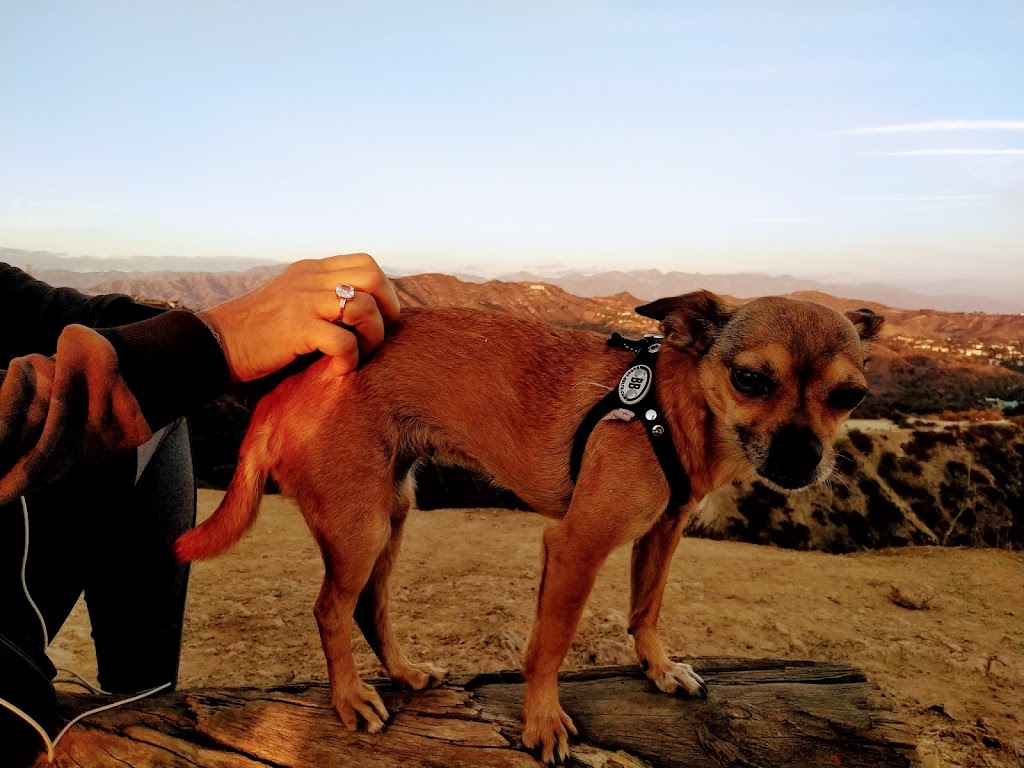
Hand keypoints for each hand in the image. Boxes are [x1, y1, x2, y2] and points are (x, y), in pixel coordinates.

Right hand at [197, 253, 400, 381]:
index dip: (384, 291)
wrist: (215, 343)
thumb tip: (366, 310)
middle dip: (387, 310)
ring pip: (363, 307)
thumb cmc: (259, 331)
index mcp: (312, 270)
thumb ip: (323, 296)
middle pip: (373, 278)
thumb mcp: (293, 299)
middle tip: (376, 336)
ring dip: (372, 336)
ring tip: (359, 354)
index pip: (367, 264)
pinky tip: (340, 369)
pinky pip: (343, 341)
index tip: (380, 317)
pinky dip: (350, 359)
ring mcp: (303, 301)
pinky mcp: (296, 328)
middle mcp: (310, 279)